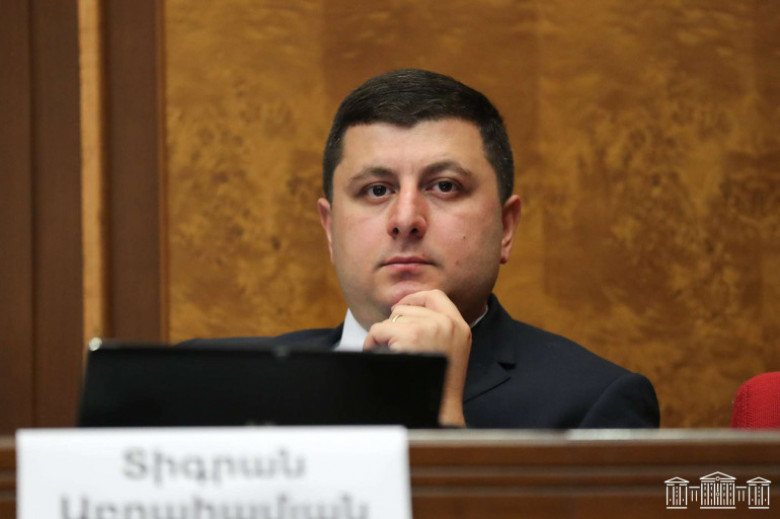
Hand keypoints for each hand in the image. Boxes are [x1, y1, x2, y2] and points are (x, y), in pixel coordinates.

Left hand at [363, 289, 471, 426]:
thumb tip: (408, 311)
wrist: (440, 409)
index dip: (414, 298)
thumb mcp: (451, 349)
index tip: (401, 308)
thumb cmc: (440, 384)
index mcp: (460, 326)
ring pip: (393, 318)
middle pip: (409, 307)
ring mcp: (430, 328)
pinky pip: (380, 329)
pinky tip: (376, 352)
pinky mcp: (411, 337)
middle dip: (395, 322)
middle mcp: (447, 323)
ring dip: (384, 332)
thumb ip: (439, 329)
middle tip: (391, 341)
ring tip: (387, 350)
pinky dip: (372, 340)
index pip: (435, 296)